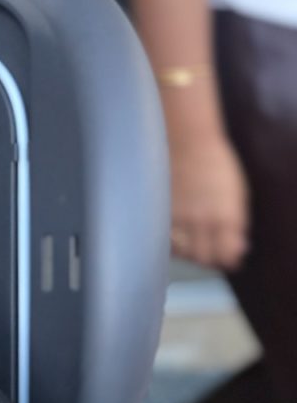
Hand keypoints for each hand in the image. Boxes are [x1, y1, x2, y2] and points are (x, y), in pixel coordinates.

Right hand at [169, 134, 248, 269]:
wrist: (188, 143)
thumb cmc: (215, 165)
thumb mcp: (237, 194)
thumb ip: (238, 224)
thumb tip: (240, 249)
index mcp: (228, 216)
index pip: (226, 254)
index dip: (226, 259)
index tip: (225, 257)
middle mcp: (204, 220)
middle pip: (204, 258)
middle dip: (207, 259)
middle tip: (206, 253)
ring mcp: (181, 217)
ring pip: (183, 253)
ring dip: (188, 253)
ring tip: (190, 244)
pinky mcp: (162, 213)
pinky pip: (166, 240)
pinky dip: (172, 244)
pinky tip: (175, 237)